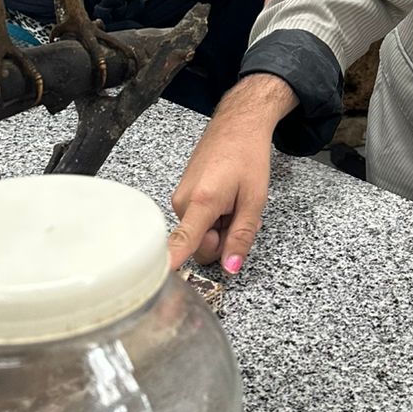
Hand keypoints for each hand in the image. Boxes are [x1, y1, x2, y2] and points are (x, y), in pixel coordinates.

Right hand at [168, 74, 296, 272]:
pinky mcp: (182, 194)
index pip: (181, 244)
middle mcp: (183, 202)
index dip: (171, 267)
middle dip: (222, 240)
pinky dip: (213, 217)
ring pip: (200, 234)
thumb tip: (230, 269)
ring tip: (235, 203)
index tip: (157, 288)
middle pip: (199, 246)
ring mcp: (180, 198)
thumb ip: (242, 236)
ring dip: (220, 227)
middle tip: (241, 216)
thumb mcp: (255, 200)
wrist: (238, 124)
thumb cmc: (249, 156)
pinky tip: (226, 199)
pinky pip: (197, 221)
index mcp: (202, 202)